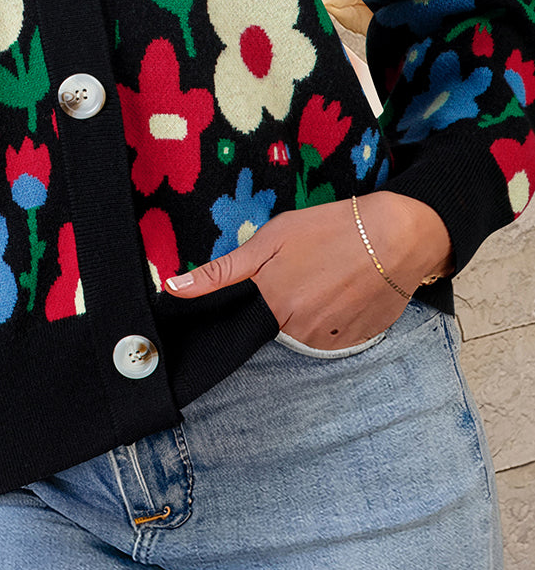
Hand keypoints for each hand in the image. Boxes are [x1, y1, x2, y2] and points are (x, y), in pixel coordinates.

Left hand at [164, 192, 451, 350]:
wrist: (397, 235)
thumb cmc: (329, 229)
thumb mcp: (270, 239)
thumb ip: (221, 272)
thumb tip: (173, 289)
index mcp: (274, 306)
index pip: (247, 322)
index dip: (257, 303)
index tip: (274, 285)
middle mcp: (300, 332)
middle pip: (279, 324)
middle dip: (286, 301)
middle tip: (308, 269)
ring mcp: (333, 340)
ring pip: (309, 331)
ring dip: (313, 311)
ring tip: (330, 276)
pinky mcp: (359, 341)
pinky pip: (337, 335)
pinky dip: (339, 317)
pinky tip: (349, 289)